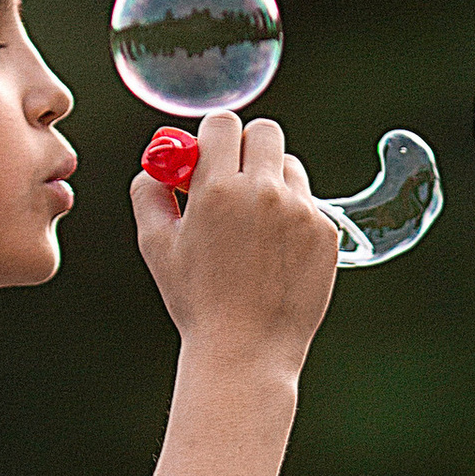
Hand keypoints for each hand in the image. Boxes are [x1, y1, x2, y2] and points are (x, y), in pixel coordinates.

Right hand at [131, 110, 340, 372]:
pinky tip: (276, 254)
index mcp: (217, 189)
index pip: (222, 124)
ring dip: (273, 182)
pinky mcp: (325, 231)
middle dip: (248, 148)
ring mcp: (300, 211)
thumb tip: (155, 166)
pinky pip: (310, 204)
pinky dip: (294, 218)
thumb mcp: (157, 248)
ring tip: (256, 226)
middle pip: (265, 131)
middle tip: (236, 179)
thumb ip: (149, 194)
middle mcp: (263, 192)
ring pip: (290, 167)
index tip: (209, 159)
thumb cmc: (198, 303)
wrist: (246, 351)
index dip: (213, 138)